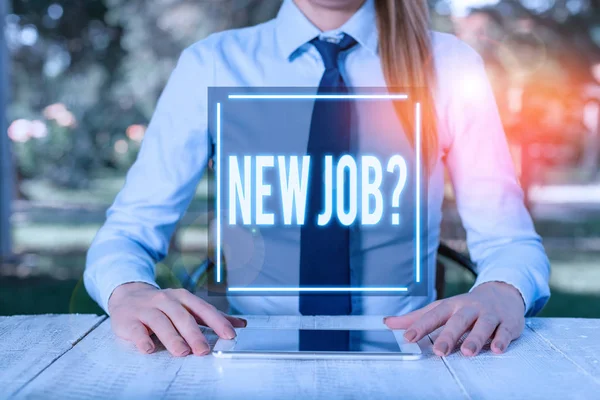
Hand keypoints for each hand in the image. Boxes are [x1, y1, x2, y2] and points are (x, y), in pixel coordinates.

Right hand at [108, 282, 246, 356]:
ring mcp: (146, 309)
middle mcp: (166, 300)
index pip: (203, 309)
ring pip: (161, 322)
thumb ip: (211, 316)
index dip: (217, 322)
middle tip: (203, 350)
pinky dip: (143, 339)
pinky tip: (149, 349)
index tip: (229, 335)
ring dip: (172, 337)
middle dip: (194, 334)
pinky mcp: (129, 319)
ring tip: (181, 352)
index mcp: (183, 297)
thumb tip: (240, 324)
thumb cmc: (163, 305)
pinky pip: (136, 330)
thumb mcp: (187, 306)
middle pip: (182, 317)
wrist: (128, 295)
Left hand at [384, 282, 524, 356]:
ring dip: (475, 338)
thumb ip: (417, 317)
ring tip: (467, 352)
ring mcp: (490, 314)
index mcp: (452, 305)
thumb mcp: (441, 307)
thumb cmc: (467, 305)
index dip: (420, 326)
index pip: (434, 314)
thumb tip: (388, 323)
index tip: (408, 337)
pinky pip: (505, 331)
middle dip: (448, 335)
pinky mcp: (508, 322)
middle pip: (458, 320)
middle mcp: (470, 308)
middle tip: (439, 351)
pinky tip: (496, 349)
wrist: (502, 291)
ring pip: (482, 325)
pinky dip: (501, 340)